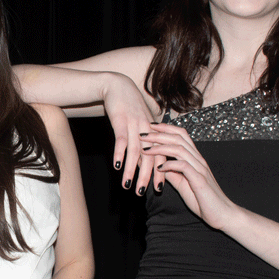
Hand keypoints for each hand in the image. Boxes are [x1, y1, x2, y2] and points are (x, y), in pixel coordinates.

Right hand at [101, 73, 163, 194]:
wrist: (118, 86)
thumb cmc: (129, 107)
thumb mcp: (140, 123)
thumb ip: (144, 141)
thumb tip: (144, 160)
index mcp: (155, 131)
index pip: (161, 155)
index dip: (161, 172)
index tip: (159, 188)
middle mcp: (148, 130)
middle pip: (151, 157)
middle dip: (147, 176)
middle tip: (144, 192)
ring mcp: (135, 125)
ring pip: (136, 152)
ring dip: (132, 170)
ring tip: (128, 185)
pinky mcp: (121, 121)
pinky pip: (121, 140)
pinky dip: (119, 153)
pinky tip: (116, 166)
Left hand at [141, 124, 236, 228]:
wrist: (222, 214)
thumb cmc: (203, 200)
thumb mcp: (182, 184)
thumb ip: (172, 174)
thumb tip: (158, 166)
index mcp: (195, 158)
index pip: (181, 135)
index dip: (166, 128)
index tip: (151, 127)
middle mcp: (199, 160)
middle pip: (178, 138)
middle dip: (159, 134)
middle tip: (143, 134)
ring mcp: (200, 168)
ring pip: (179, 149)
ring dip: (160, 147)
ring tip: (145, 150)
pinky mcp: (200, 180)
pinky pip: (183, 166)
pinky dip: (169, 164)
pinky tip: (158, 168)